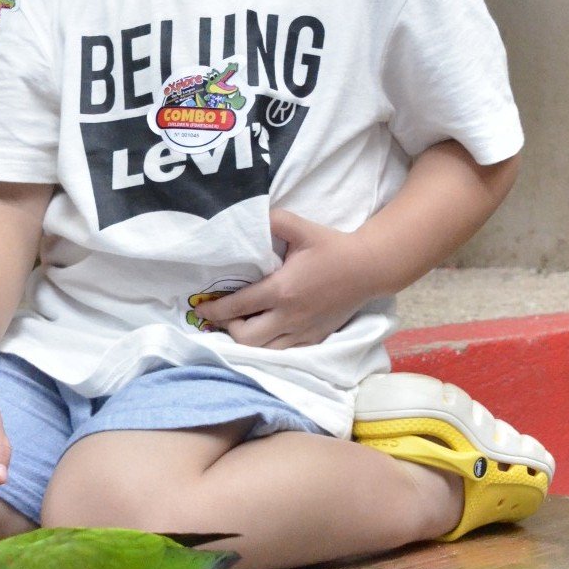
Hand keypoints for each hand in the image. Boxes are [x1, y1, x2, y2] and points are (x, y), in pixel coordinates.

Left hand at [198, 209, 366, 349]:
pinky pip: (283, 353)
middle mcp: (289, 317)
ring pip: (263, 351)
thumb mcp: (300, 227)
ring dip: (247, 341)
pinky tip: (264, 334)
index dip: (214, 310)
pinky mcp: (314, 339)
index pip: (238, 307)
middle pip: (245, 339)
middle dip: (228, 328)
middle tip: (226, 315)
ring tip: (242, 326)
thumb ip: (272, 220)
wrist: (368, 268)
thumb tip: (248, 216)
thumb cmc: (332, 247)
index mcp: (282, 290)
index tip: (200, 308)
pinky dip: (268, 347)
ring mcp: (302, 332)